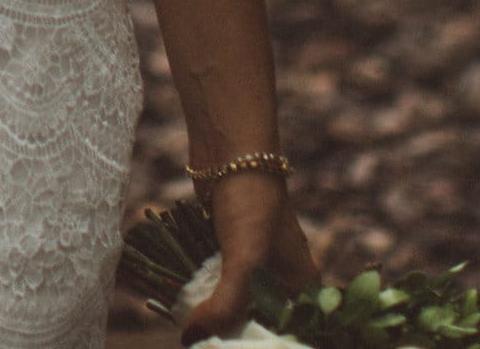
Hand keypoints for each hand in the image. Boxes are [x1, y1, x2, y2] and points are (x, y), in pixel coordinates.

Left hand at [179, 167, 317, 342]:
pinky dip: (198, 295)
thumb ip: (227, 303)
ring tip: (188, 329)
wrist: (229, 149)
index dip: (258, 344)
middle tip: (200, 341)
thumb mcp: (245, 257)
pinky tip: (177, 305)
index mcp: (301, 286)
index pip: (286, 332)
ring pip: (231, 305)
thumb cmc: (251, 199)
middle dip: (229, 333)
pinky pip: (213, 285)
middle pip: (255, 323)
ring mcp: (252, 267)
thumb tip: (195, 338)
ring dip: (210, 315)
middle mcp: (280, 280)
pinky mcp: (226, 254)